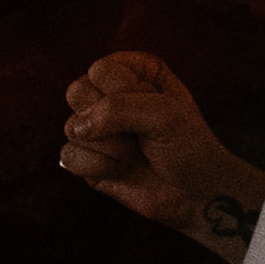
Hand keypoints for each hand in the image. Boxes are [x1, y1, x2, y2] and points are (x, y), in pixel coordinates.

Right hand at [60, 53, 264, 240]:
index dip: (125, 93)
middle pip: (77, 91)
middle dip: (109, 119)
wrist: (195, 193)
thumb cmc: (188, 145)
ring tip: (135, 152)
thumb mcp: (164, 113)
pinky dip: (98, 166)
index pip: (101, 70)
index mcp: (131, 69)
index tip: (153, 107)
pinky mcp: (88, 158)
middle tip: (139, 131)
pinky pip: (69, 155)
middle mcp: (109, 93)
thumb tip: (78, 128)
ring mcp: (96, 127)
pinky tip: (121, 169)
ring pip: (73, 126)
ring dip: (110, 147)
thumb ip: (118, 108)